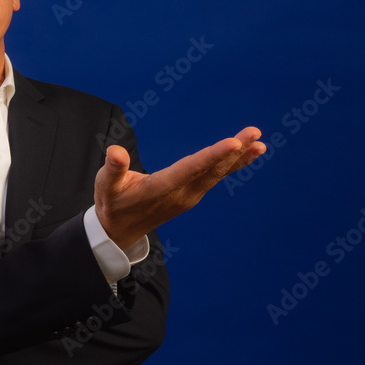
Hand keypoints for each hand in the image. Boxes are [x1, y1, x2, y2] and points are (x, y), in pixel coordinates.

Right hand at [94, 127, 265, 248]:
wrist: (119, 231)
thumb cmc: (112, 202)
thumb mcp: (105, 185)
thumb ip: (112, 168)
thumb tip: (115, 151)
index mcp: (160, 189)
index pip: (190, 169)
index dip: (212, 156)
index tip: (233, 143)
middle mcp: (181, 194)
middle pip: (212, 170)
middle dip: (234, 151)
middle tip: (255, 133)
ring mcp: (189, 196)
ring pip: (218, 174)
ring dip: (238, 157)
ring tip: (258, 141)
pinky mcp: (192, 194)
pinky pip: (216, 177)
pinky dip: (232, 164)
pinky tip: (246, 152)